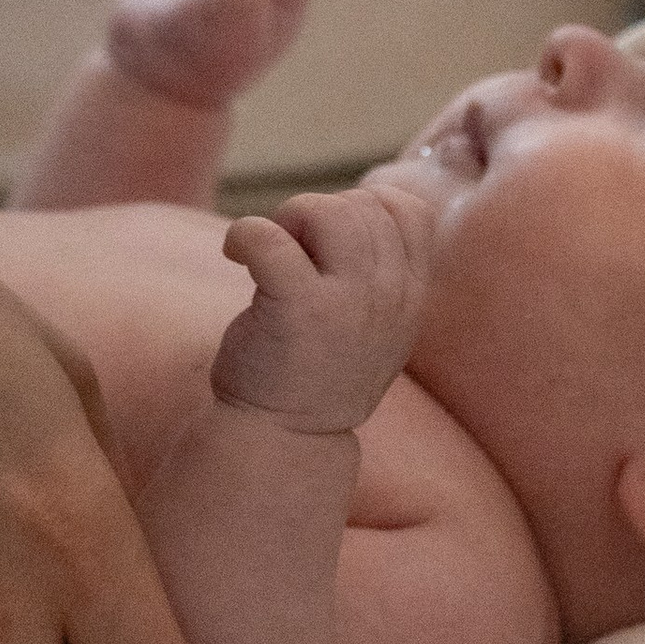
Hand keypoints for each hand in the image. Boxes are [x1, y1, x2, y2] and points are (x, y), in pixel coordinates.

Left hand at [213, 168, 438, 435]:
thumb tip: (359, 203)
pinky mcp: (297, 310)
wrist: (283, 439)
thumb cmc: (316, 371)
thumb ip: (380, 273)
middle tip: (290, 252)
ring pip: (325, 211)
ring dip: (287, 219)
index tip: (330, 240)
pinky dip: (244, 234)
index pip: (408, 211)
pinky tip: (234, 254)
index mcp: (410, 297)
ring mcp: (347, 304)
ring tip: (268, 255)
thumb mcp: (375, 325)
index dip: (363, 206)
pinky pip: (269, 238)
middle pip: (361, 205)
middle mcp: (388, 297)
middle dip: (317, 213)